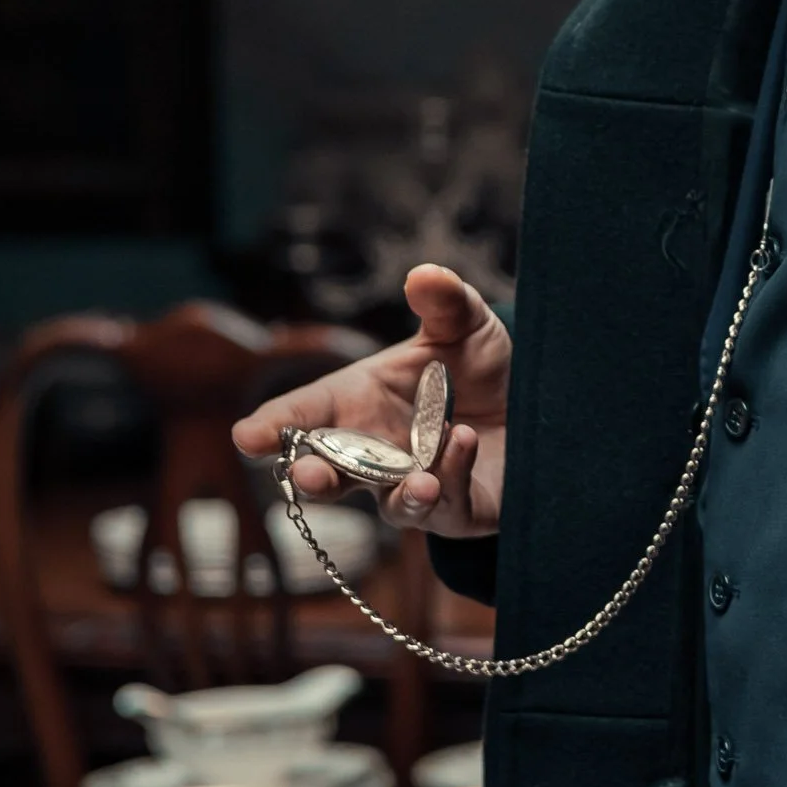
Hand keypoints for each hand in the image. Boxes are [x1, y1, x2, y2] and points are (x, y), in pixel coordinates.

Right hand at [231, 265, 510, 538]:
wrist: (539, 406)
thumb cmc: (480, 367)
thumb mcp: (466, 327)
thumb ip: (445, 302)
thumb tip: (425, 274)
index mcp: (359, 403)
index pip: (304, 417)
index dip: (273, 427)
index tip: (247, 437)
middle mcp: (377, 453)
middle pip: (331, 475)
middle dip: (315, 478)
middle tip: (308, 475)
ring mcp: (411, 488)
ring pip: (391, 506)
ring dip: (401, 495)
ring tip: (417, 479)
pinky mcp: (456, 512)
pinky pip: (446, 506)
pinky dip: (452, 477)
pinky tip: (464, 443)